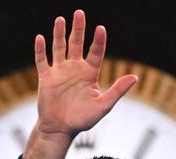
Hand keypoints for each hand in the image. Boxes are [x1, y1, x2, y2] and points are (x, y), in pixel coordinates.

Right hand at [34, 10, 137, 137]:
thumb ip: (118, 90)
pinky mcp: (46, 78)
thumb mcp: (104, 105)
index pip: (95, 52)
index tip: (100, 28)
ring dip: (59, 34)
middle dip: (78, 28)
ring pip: (59, 48)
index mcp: (89, 73)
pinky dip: (40, 50)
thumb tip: (135, 77)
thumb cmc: (83, 119)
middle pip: (77, 44)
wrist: (61, 129)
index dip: (98, 40)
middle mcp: (75, 69)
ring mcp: (60, 72)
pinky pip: (42, 61)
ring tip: (61, 19)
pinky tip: (40, 37)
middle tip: (79, 12)